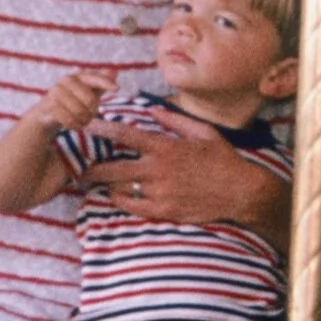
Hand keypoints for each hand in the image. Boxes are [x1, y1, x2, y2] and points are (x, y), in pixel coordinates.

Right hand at [39, 71, 113, 132]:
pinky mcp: (48, 105)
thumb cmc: (74, 100)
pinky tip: (76, 126)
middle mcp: (66, 80)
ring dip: (84, 120)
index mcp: (79, 76)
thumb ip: (102, 83)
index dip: (106, 82)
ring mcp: (55, 92)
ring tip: (83, 121)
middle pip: (90, 99)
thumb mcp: (90, 92)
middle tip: (90, 116)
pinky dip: (75, 125)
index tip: (117, 89)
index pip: (95, 78)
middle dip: (93, 111)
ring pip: (79, 111)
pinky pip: (68, 118)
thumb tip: (115, 71)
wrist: (47, 113)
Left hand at [87, 108, 286, 228]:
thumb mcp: (205, 133)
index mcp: (167, 148)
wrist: (241, 193)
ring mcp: (160, 192)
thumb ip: (176, 121)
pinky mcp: (164, 210)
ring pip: (120, 189)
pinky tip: (116, 196)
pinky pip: (132, 206)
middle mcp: (159, 170)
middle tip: (78, 169)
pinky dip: (120, 200)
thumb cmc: (224, 160)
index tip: (86, 126)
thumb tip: (153, 110)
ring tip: (95, 183)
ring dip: (106, 186)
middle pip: (113, 169)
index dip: (103, 130)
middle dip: (91, 169)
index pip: (126, 136)